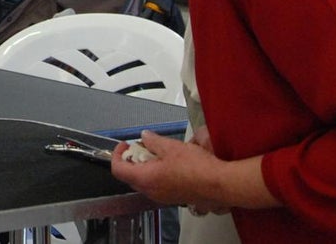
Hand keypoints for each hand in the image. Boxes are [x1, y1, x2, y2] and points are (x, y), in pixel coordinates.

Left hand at [109, 130, 227, 214]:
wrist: (218, 184)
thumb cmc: (195, 167)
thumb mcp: (170, 146)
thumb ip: (153, 141)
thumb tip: (144, 136)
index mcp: (145, 179)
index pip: (118, 170)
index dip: (117, 155)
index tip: (125, 145)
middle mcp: (150, 191)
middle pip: (130, 176)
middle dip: (132, 160)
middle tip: (140, 147)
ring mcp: (161, 197)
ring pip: (144, 182)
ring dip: (144, 167)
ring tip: (156, 153)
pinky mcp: (172, 198)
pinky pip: (156, 186)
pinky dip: (155, 174)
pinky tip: (168, 163)